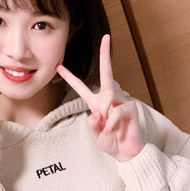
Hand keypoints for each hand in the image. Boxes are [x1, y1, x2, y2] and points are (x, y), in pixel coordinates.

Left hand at [55, 34, 142, 161]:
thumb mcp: (94, 135)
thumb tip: (97, 112)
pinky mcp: (131, 108)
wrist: (126, 153)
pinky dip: (112, 123)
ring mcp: (121, 102)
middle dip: (105, 54)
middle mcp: (109, 99)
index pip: (81, 88)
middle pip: (106, 73)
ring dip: (105, 115)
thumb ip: (91, 124)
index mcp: (96, 104)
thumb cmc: (111, 143)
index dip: (70, 77)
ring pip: (109, 97)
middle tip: (106, 37)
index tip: (59, 65)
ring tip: (107, 130)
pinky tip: (114, 130)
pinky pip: (117, 110)